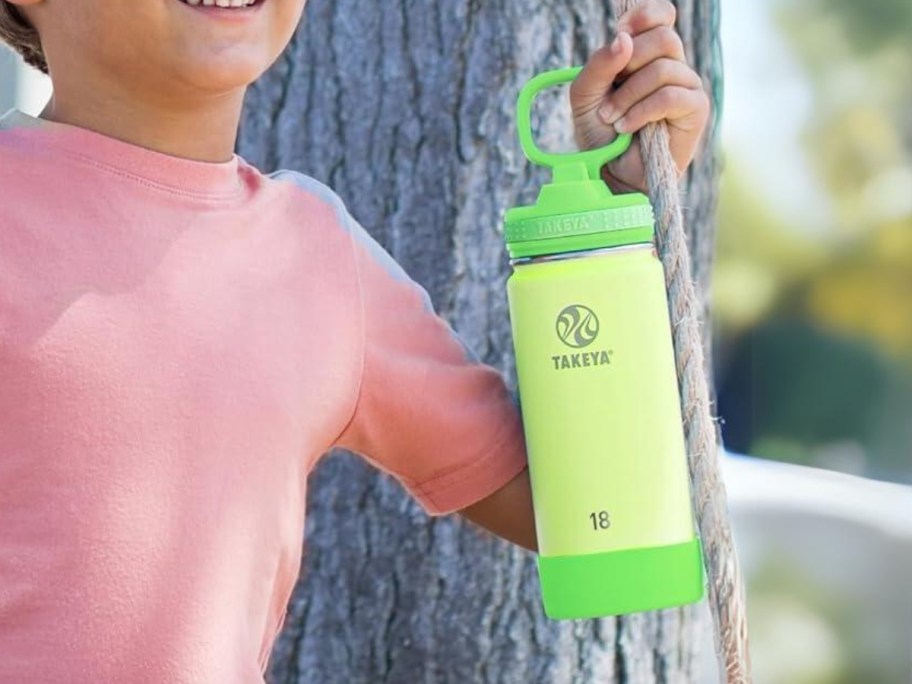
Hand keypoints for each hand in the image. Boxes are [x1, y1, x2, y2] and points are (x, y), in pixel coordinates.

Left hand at [569, 0, 710, 193]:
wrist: (611, 174)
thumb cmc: (600, 135)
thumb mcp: (586, 95)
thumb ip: (599, 64)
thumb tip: (624, 38)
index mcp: (647, 55)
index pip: (662, 15)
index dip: (645, 15)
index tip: (621, 32)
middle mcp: (672, 66)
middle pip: (664, 37)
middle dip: (629, 63)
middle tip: (609, 91)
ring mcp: (687, 87)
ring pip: (665, 68)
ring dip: (629, 95)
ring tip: (612, 118)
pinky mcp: (696, 110)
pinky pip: (671, 96)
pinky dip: (642, 111)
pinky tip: (627, 127)